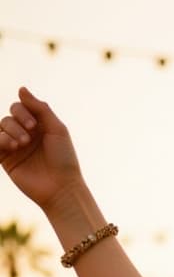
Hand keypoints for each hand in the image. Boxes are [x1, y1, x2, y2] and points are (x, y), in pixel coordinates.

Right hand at [0, 87, 82, 210]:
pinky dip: (0, 140)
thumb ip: (39, 107)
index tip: (35, 126)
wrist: (61, 188)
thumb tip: (20, 88)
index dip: (23, 111)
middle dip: (17, 122)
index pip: (20, 106)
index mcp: (38, 126)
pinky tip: (11, 146)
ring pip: (1, 127)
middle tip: (28, 139)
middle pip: (9, 116)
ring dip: (10, 131)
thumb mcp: (56, 128)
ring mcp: (15, 147)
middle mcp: (25, 134)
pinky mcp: (6, 160)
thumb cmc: (64, 159)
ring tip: (21, 145)